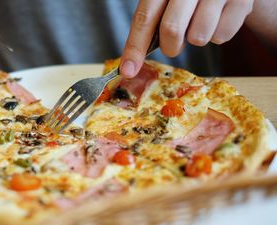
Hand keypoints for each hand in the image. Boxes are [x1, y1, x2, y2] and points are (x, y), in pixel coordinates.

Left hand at [120, 0, 253, 77]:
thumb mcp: (168, 0)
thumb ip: (152, 22)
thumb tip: (131, 64)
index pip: (145, 18)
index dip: (135, 48)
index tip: (127, 72)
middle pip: (172, 30)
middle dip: (171, 46)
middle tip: (175, 44)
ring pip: (199, 37)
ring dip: (197, 38)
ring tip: (201, 21)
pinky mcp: (241, 0)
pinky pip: (222, 36)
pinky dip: (218, 34)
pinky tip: (219, 17)